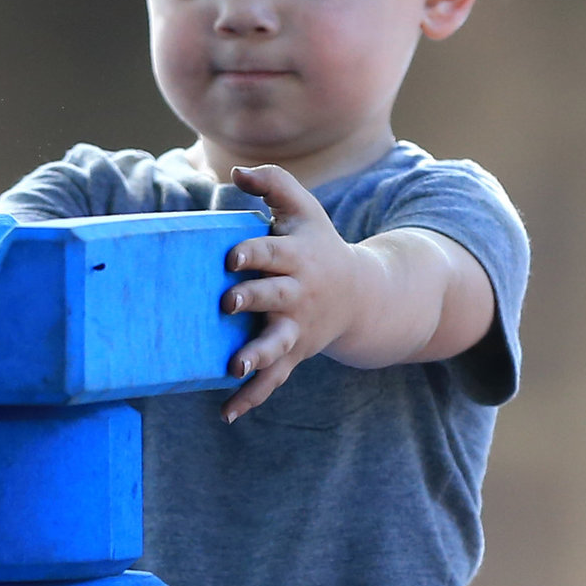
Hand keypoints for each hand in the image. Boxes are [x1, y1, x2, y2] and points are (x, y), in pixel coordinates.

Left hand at [216, 165, 369, 421]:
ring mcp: (295, 328)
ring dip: (256, 356)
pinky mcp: (291, 354)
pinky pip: (272, 380)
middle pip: (273, 298)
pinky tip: (226, 413)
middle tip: (228, 303)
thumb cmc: (318, 244)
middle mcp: (296, 295)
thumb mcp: (303, 208)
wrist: (360, 295)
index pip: (271, 254)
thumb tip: (236, 173)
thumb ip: (273, 182)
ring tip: (235, 366)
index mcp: (296, 259)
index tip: (231, 258)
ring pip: (275, 346)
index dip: (252, 255)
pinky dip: (251, 398)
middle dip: (252, 300)